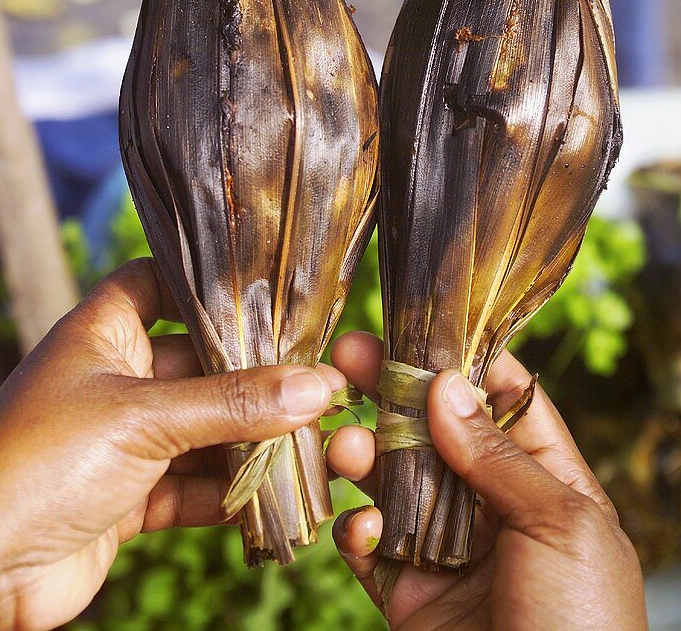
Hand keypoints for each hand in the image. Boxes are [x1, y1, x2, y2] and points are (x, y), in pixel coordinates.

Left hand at [0, 258, 343, 630]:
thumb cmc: (44, 462)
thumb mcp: (146, 418)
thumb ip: (234, 403)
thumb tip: (319, 386)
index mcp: (102, 333)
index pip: (158, 284)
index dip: (205, 284)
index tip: (269, 290)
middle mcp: (113, 379)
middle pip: (197, 363)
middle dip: (253, 378)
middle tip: (320, 382)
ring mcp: (121, 440)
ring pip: (201, 430)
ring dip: (249, 441)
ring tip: (313, 441)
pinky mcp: (128, 497)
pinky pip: (191, 486)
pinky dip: (227, 494)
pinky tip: (273, 496)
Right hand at [327, 332, 646, 630]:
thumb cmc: (584, 628)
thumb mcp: (560, 528)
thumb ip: (498, 456)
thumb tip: (445, 384)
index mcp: (548, 483)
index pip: (502, 401)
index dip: (459, 361)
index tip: (412, 325)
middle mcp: (493, 509)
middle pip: (435, 432)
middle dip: (391, 394)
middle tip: (344, 357)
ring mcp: (449, 551)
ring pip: (393, 482)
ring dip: (362, 458)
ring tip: (341, 449)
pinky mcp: (411, 597)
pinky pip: (371, 549)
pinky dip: (356, 532)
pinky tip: (359, 530)